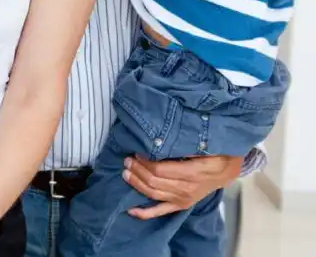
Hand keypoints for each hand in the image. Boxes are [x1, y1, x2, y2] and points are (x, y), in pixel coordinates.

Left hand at [124, 154, 242, 218]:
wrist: (227, 171)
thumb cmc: (214, 155)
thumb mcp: (204, 146)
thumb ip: (183, 145)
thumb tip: (160, 141)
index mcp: (191, 173)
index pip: (159, 170)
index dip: (144, 162)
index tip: (136, 152)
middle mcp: (185, 189)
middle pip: (153, 181)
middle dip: (137, 170)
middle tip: (127, 160)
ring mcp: (182, 199)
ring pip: (153, 194)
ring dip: (136, 183)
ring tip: (126, 173)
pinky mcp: (180, 205)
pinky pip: (160, 211)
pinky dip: (144, 213)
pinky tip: (130, 210)